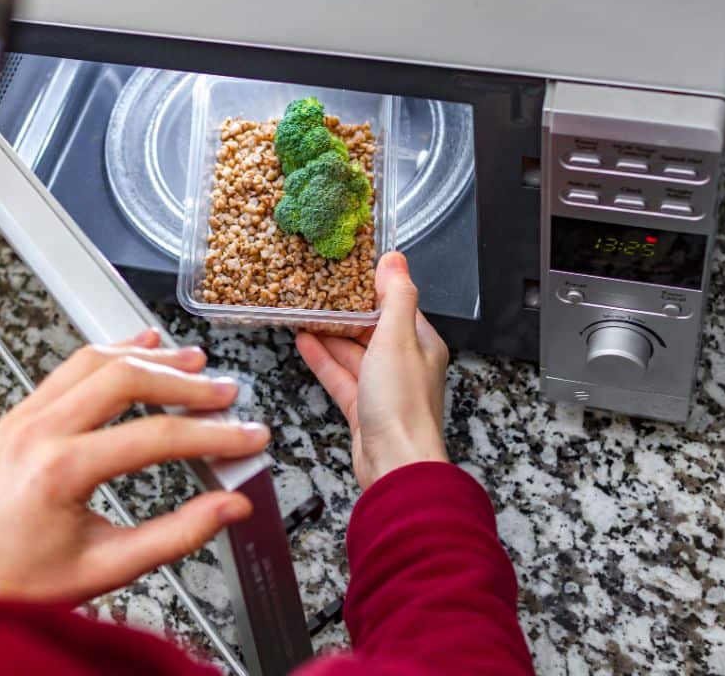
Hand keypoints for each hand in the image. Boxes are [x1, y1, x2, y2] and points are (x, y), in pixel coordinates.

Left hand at [0, 329, 268, 605]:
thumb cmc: (20, 584)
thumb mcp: (108, 567)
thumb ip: (177, 535)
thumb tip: (229, 508)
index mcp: (59, 471)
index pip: (154, 437)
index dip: (211, 435)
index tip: (245, 436)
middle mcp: (37, 433)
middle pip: (126, 380)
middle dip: (185, 383)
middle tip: (225, 393)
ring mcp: (24, 418)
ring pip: (96, 360)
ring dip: (150, 357)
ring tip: (193, 362)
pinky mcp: (20, 415)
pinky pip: (70, 367)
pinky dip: (111, 353)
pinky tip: (139, 347)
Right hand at [296, 252, 449, 488]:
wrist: (395, 464)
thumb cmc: (403, 405)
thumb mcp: (397, 338)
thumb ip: (395, 297)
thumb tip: (395, 260)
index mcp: (421, 343)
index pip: (396, 305)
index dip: (371, 287)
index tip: (347, 270)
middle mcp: (405, 364)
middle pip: (371, 328)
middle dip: (344, 311)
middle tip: (316, 289)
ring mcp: (383, 387)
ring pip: (352, 352)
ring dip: (329, 333)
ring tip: (303, 312)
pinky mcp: (363, 408)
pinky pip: (340, 376)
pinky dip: (323, 359)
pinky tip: (304, 343)